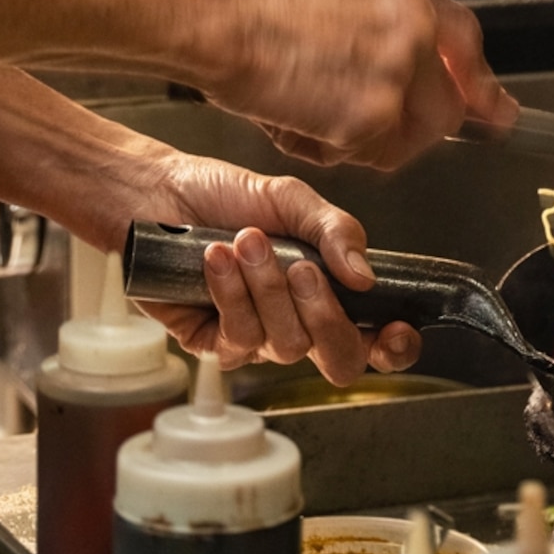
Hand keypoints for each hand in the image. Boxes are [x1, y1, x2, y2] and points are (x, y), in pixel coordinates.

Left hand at [133, 150, 421, 386]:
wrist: (157, 193)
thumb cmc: (222, 194)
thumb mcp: (289, 198)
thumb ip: (335, 231)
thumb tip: (364, 276)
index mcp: (327, 291)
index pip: (375, 338)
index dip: (394, 348)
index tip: (396, 329)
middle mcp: (297, 323)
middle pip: (339, 360)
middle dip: (325, 317)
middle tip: (301, 269)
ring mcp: (257, 338)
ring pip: (287, 346)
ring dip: (267, 290)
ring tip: (246, 241)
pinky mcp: (213, 344)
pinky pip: (239, 340)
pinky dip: (231, 295)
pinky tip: (216, 259)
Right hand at [212, 0, 517, 172]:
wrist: (222, 21)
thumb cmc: (258, 8)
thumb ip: (390, 27)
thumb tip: (420, 72)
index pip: (465, 42)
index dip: (478, 83)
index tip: (494, 109)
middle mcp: (416, 26)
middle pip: (446, 105)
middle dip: (414, 125)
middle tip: (373, 126)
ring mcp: (400, 73)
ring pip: (408, 138)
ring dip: (368, 140)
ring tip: (314, 111)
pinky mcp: (373, 116)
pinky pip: (368, 155)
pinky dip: (333, 151)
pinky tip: (298, 120)